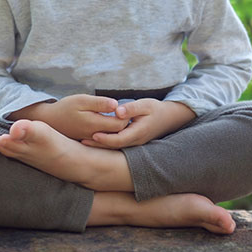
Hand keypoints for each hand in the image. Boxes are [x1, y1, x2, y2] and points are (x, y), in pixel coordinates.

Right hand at [7, 94, 129, 140]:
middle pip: (119, 133)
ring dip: (118, 129)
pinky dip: (110, 134)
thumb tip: (116, 105)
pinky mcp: (90, 143)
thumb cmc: (65, 108)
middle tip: (124, 112)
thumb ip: (99, 103)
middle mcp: (95, 136)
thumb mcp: (81, 100)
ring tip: (117, 117)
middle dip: (124, 123)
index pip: (120, 124)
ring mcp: (93, 141)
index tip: (123, 106)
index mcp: (94, 124)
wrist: (49, 121)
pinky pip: (105, 141)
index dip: (125, 115)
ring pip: (113, 138)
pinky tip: (108, 124)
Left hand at [81, 99, 195, 148]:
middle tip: (81, 141)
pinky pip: (118, 144)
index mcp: (138, 132)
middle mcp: (136, 141)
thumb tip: (117, 112)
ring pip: (115, 147)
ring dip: (100, 145)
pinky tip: (95, 139)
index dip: (105, 138)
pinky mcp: (133, 141)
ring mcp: (135, 143)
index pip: (119, 139)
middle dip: (98, 144)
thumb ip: (131, 108)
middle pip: (114, 146)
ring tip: (84, 141)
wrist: (169, 118)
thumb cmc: (156, 109)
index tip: (92, 134)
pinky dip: (107, 142)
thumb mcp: (145, 105)